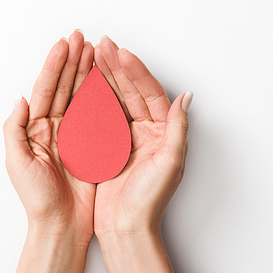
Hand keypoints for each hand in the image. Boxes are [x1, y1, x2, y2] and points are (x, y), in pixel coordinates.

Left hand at [4, 30, 95, 272]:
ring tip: (93, 51)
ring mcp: (73, 135)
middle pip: (64, 87)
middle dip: (72, 61)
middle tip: (81, 38)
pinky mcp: (90, 144)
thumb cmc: (37, 198)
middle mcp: (53, 128)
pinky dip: (100, 95)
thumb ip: (15, 129)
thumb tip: (21, 98)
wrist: (61, 224)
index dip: (55, 65)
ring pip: (80, 96)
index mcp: (35, 129)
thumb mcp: (16, 163)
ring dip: (85, 72)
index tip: (64, 44)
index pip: (46, 89)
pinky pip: (96, 114)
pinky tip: (104, 79)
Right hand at [93, 36, 191, 272]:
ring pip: (116, 99)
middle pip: (132, 91)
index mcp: (164, 132)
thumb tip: (186, 98)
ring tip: (94, 55)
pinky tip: (86, 82)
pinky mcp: (110, 145)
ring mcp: (128, 136)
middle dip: (118, 67)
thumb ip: (177, 129)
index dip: (136, 72)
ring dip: (106, 77)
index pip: (150, 93)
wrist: (126, 227)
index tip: (122, 54)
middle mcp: (147, 130)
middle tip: (103, 45)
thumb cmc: (149, 201)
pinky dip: (95, 97)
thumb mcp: (170, 164)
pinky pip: (102, 114)